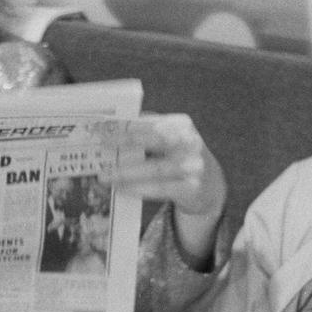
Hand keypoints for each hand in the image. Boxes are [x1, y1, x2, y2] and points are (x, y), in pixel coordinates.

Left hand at [102, 114, 225, 267]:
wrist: (210, 187)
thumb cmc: (180, 158)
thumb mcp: (171, 140)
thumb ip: (149, 132)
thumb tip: (112, 129)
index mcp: (182, 124)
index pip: (151, 122)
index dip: (125, 124)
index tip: (102, 127)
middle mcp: (191, 142)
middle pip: (155, 139)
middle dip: (125, 142)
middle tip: (101, 146)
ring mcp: (194, 166)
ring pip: (155, 168)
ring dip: (126, 172)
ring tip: (104, 175)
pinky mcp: (192, 188)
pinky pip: (160, 188)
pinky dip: (138, 188)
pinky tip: (121, 189)